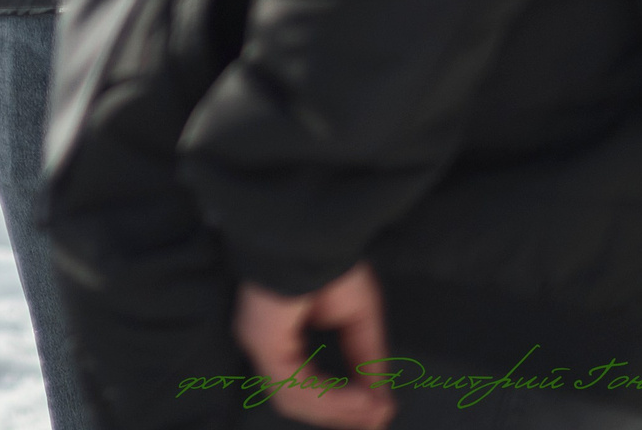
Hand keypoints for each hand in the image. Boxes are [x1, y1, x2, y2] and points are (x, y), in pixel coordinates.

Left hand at [234, 264, 394, 427]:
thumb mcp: (358, 319)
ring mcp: (259, 342)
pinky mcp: (262, 341)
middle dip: (341, 415)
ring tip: (373, 409)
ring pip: (296, 399)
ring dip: (340, 410)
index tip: (376, 419)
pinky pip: (296, 385)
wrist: (312, 230)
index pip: (303, 388)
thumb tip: (381, 405)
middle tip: (377, 422)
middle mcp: (265, 343)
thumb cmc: (328, 261)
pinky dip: (332, 399)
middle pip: (298, 400)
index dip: (340, 408)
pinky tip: (360, 398)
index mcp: (280, 337)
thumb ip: (365, 362)